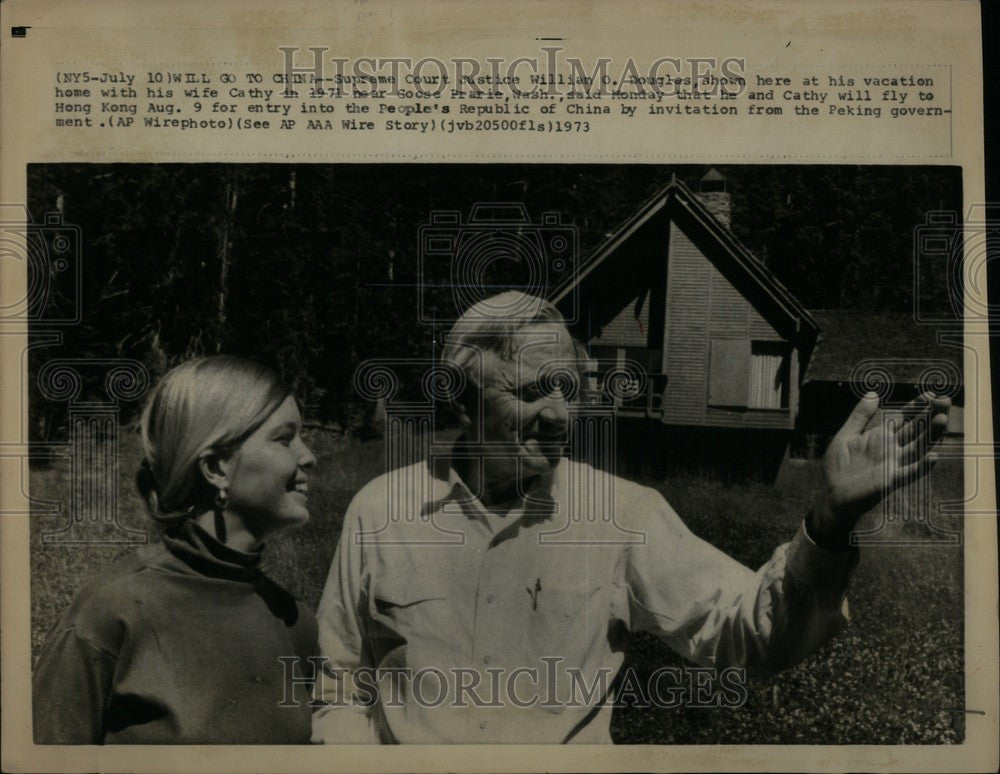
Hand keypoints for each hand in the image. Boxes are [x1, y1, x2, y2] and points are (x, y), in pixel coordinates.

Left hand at [812, 391, 950, 545]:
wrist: (832, 493)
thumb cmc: (838, 466)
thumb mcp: (846, 435)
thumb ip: (860, 416)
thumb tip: (873, 393)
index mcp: (881, 436)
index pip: (903, 418)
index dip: (916, 406)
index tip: (930, 394)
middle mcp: (891, 448)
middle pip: (915, 429)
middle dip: (929, 416)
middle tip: (944, 401)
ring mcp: (893, 463)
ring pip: (917, 447)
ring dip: (930, 435)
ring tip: (942, 420)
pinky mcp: (891, 480)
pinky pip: (910, 472)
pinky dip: (922, 466)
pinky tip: (933, 456)